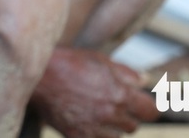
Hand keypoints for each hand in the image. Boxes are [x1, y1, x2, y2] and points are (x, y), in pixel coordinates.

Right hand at [31, 47, 158, 137]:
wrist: (38, 75)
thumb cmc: (68, 62)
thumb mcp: (99, 59)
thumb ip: (125, 72)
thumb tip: (144, 81)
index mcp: (120, 94)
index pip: (151, 112)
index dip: (149, 108)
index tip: (144, 106)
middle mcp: (110, 114)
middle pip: (133, 126)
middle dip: (127, 116)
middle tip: (112, 104)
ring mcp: (94, 128)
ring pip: (117, 137)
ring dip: (112, 127)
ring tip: (97, 112)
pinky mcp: (78, 136)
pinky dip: (95, 134)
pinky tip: (86, 121)